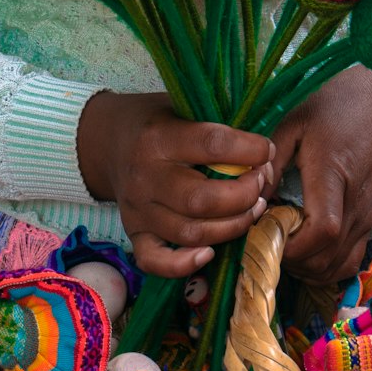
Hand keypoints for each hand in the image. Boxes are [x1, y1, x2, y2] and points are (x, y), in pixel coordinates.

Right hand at [77, 91, 274, 277]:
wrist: (105, 139)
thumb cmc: (155, 121)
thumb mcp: (180, 105)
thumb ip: (216, 122)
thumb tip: (263, 147)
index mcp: (158, 137)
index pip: (212, 145)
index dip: (249, 149)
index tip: (266, 149)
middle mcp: (145, 176)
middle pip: (202, 200)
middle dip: (244, 195)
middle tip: (261, 182)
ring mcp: (138, 209)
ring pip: (191, 232)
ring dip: (232, 226)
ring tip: (252, 208)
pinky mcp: (134, 232)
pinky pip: (157, 261)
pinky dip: (184, 264)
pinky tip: (210, 253)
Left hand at [270, 67, 371, 286]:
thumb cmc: (336, 108)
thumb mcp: (295, 122)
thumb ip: (271, 161)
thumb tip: (251, 199)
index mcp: (333, 174)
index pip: (322, 230)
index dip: (292, 246)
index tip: (264, 235)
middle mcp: (355, 203)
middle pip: (326, 258)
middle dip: (291, 261)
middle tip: (266, 240)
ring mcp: (366, 217)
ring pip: (336, 267)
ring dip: (305, 267)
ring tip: (283, 244)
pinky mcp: (370, 223)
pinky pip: (349, 262)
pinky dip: (325, 268)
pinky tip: (306, 250)